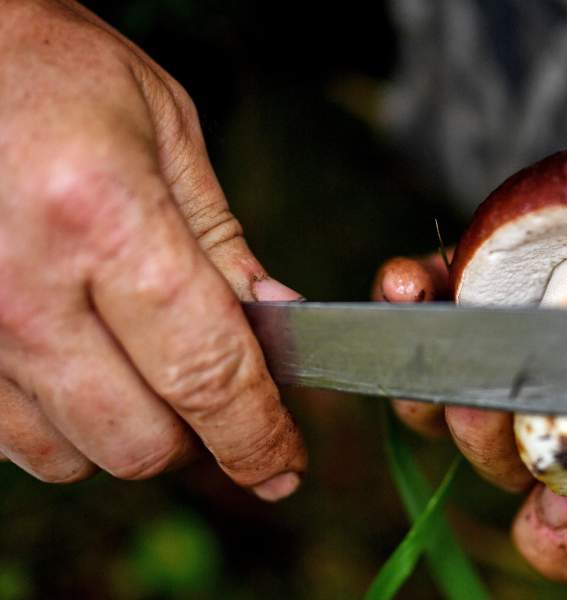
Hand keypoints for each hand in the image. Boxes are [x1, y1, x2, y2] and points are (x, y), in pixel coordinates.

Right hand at [0, 0, 304, 500]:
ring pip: (70, 455)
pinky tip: (79, 364)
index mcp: (103, 219)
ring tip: (144, 367)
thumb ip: (220, 241)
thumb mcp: (165, 129)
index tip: (282, 466)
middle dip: (198, 437)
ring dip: (127, 431)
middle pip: (139, 440)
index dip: (257, 436)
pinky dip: (61, 423)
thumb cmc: (54, 67)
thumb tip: (274, 321)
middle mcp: (25, 288)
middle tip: (218, 396)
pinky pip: (9, 437)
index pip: (207, 373)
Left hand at [373, 42, 566, 579]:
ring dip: (427, 388)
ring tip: (434, 353)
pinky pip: (445, 300)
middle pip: (512, 460)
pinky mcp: (510, 274)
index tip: (556, 514)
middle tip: (490, 406)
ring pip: (457, 394)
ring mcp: (540, 336)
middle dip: (488, 447)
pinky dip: (417, 297)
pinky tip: (409, 285)